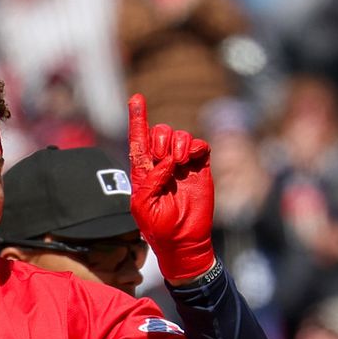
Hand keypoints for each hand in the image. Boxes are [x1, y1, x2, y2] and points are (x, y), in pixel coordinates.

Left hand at [127, 94, 214, 282]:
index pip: (139, 139)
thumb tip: (166, 161)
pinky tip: (191, 160)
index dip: (138, 118)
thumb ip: (148, 180)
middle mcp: (162, 163)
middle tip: (164, 162)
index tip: (136, 98)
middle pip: (160, 131)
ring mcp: (182, 164)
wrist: (184, 240)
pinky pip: (199, 145)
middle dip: (161, 140)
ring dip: (177, 144)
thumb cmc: (158, 228)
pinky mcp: (200, 167)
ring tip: (178, 164)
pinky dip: (195, 147)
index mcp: (143, 171)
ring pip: (179, 135)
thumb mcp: (142, 206)